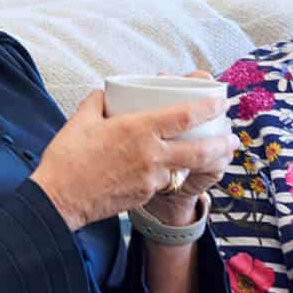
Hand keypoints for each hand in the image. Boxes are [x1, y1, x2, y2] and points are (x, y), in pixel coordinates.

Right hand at [31, 90, 236, 230]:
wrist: (59, 199)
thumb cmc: (68, 157)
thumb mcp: (82, 119)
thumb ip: (99, 101)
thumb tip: (108, 94)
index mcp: (139, 129)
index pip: (185, 115)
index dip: (209, 107)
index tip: (222, 101)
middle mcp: (151, 154)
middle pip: (200, 150)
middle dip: (222, 145)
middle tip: (233, 139)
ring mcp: (150, 178)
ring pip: (186, 169)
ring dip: (205, 163)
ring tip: (216, 156)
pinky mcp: (144, 195)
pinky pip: (164, 181)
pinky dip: (172, 174)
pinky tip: (172, 170)